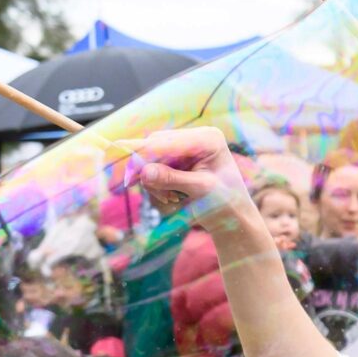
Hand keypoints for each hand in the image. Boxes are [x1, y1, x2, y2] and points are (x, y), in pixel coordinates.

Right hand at [128, 128, 253, 223]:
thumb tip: (143, 172)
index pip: (166, 143)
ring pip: (150, 157)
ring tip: (171, 199)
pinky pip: (153, 167)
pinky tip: (170, 197)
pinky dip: (155, 183)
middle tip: (134, 188)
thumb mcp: (200, 191)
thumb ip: (172, 179)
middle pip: (153, 145)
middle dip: (146, 170)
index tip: (123, 168)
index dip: (142, 155)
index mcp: (208, 139)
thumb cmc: (226, 204)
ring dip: (152, 180)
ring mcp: (185, 148)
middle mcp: (196, 137)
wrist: (234, 218)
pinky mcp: (178, 160)